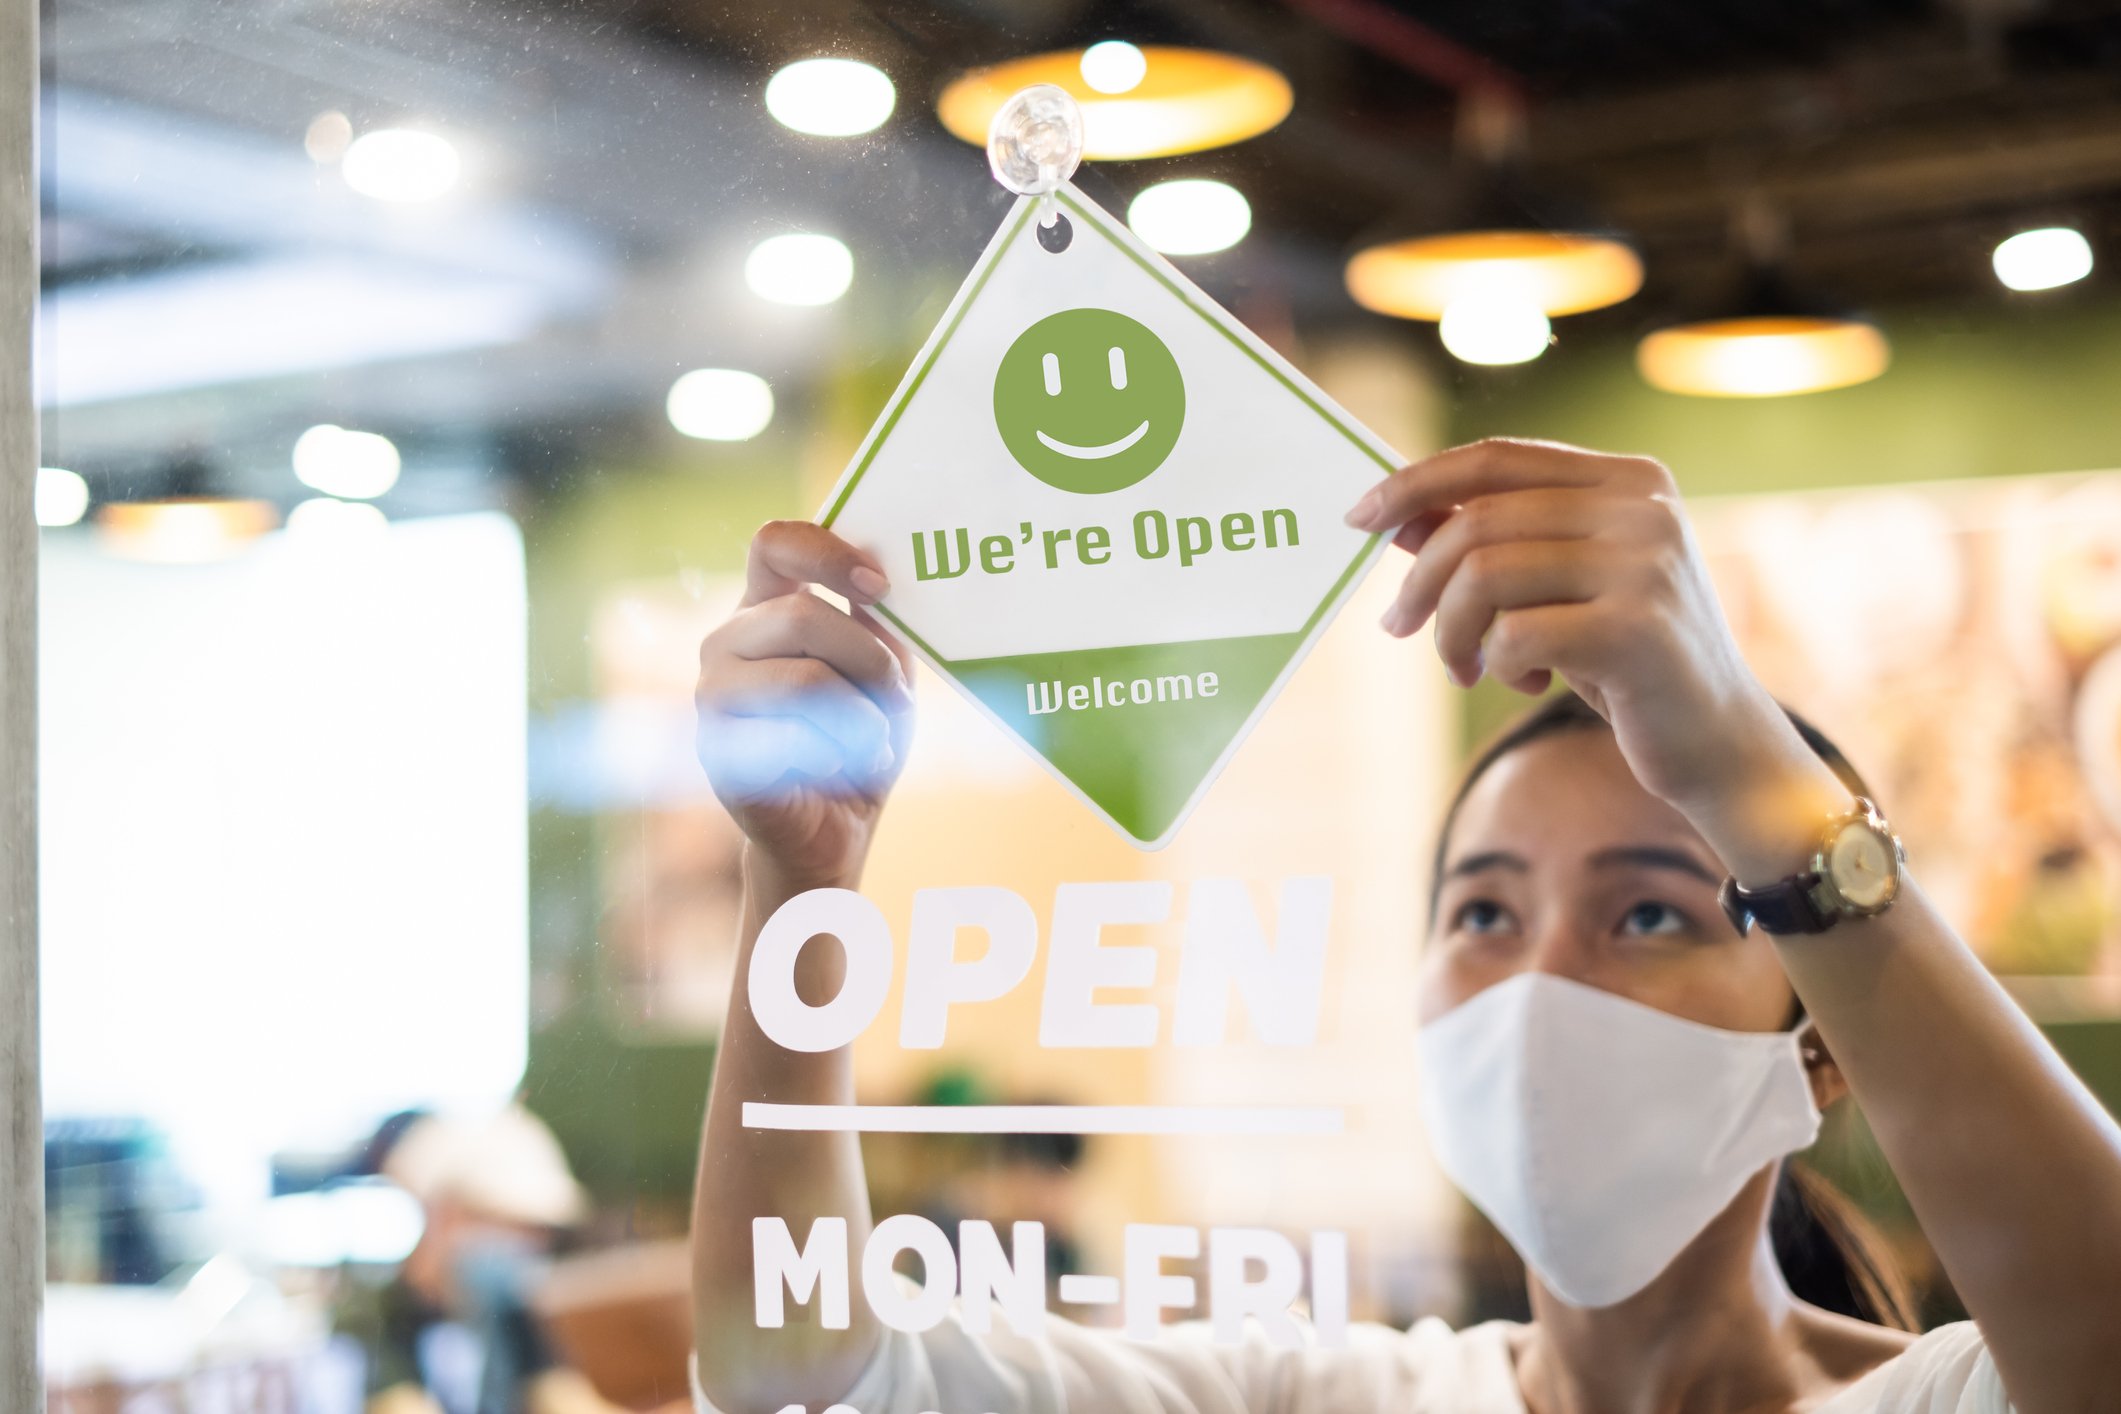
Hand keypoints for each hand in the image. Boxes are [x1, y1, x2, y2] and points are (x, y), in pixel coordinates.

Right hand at [695, 520, 914, 887]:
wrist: (832, 830)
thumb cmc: (859, 742)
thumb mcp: (882, 672)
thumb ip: (877, 623)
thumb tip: (878, 574)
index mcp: (766, 610)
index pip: (775, 544)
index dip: (826, 552)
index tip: (880, 586)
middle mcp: (726, 642)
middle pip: (802, 616)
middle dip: (869, 661)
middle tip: (897, 700)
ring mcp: (712, 693)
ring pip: (804, 678)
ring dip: (863, 716)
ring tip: (875, 744)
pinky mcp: (716, 748)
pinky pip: (793, 736)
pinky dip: (840, 755)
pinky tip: (842, 768)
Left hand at [1346, 438, 1807, 821]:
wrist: (1718, 741)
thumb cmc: (1627, 657)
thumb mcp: (1558, 587)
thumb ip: (1492, 543)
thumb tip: (1397, 514)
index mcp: (1631, 479)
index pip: (1497, 458)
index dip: (1417, 482)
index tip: (1358, 516)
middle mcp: (1645, 508)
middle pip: (1478, 519)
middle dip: (1420, 579)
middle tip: (1396, 625)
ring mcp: (1646, 565)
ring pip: (1484, 576)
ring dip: (1451, 632)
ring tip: (1464, 667)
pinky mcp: (1636, 630)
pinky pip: (1513, 636)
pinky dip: (1496, 665)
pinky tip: (1527, 682)